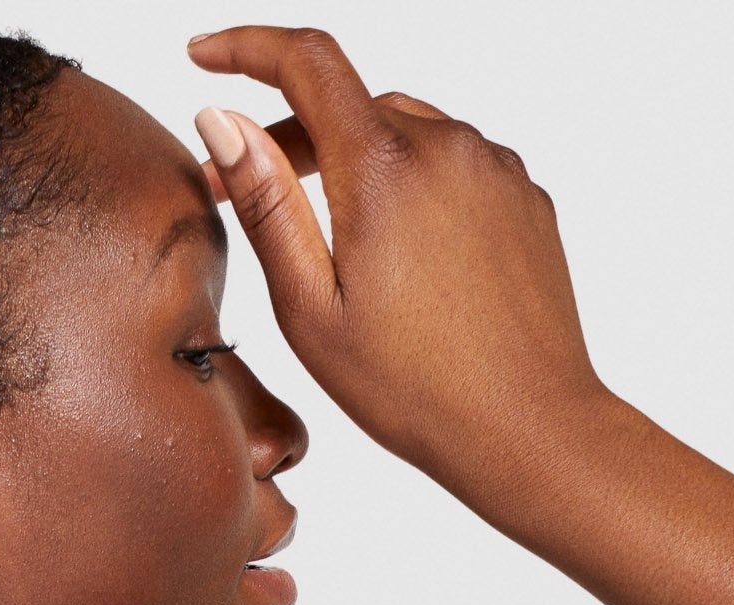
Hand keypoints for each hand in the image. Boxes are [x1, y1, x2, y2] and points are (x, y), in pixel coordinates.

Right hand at [188, 25, 611, 507]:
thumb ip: (266, 205)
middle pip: (353, 106)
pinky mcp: (525, 197)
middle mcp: (447, 146)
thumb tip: (224, 121)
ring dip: (356, 167)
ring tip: (333, 248)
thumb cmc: (413, 389)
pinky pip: (452, 169)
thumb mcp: (310, 309)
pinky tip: (401, 264)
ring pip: (404, 136)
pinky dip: (412, 190)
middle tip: (248, 196)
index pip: (306, 61)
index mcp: (384, 168)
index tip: (205, 56)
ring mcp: (495, 168)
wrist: (529, 428)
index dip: (245, 47)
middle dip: (294, 138)